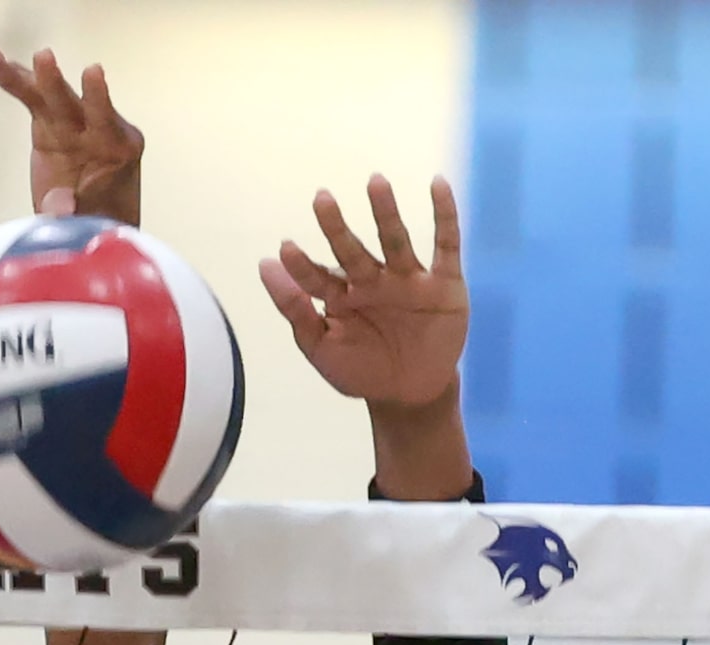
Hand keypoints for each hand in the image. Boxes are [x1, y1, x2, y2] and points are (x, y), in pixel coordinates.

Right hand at [0, 45, 142, 224]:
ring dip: (25, 78)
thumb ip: (78, 214)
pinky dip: (11, 80)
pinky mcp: (50, 125)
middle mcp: (97, 128)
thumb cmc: (103, 225)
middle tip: (43, 59)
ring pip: (46, 96)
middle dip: (54, 83)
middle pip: (71, 103)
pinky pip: (30, 99)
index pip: (106, 120)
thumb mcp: (94, 224)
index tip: (92, 72)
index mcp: (119, 148)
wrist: (97, 225)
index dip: (98, 97)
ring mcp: (72, 124)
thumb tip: (59, 207)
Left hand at [260, 175, 467, 412]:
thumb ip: (295, 309)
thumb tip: (264, 264)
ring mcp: (408, 280)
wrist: (408, 396)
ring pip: (395, 241)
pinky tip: (437, 185)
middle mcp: (373, 281)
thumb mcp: (322, 348)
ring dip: (385, 213)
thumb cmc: (361, 370)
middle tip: (320, 199)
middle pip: (353, 251)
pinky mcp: (444, 283)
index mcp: (342, 297)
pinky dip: (444, 215)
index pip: (317, 277)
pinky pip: (445, 245)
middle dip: (337, 228)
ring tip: (375, 182)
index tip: (284, 248)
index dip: (302, 266)